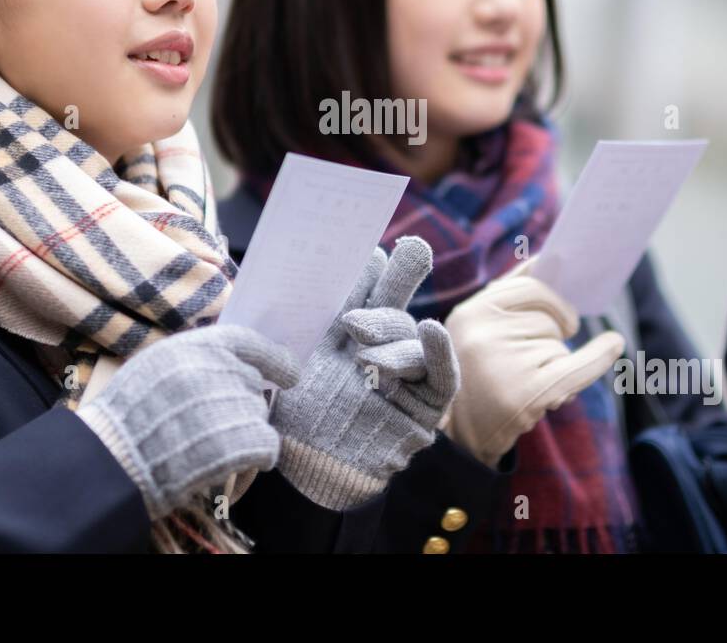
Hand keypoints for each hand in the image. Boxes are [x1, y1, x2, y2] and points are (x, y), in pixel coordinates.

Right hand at [76, 324, 300, 521]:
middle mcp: (217, 370)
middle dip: (239, 403)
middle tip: (209, 424)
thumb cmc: (127, 415)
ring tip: (206, 444)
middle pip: (251, 383)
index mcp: (195, 346)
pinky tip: (235, 462)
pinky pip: (267, 445)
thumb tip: (236, 362)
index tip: (291, 372)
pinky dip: (259, 456)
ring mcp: (229, 405)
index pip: (247, 341)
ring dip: (243, 432)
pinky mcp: (237, 441)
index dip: (273, 356)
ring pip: (258, 415)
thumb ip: (195, 358)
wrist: (111, 460)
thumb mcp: (156, 365)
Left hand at [270, 236, 459, 509]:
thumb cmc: (288, 422)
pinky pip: (441, 377)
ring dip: (391, 330)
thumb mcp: (285, 360)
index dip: (365, 270)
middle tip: (408, 249)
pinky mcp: (425, 406)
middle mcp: (374, 349)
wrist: (304, 478)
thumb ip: (293, 320)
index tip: (365, 249)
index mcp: (339, 335)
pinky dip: (439, 354)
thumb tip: (290, 270)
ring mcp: (403, 377)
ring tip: (361, 339)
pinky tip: (432, 331)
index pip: (359, 292)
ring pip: (410, 338)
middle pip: (394, 304)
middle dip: (402, 276)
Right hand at [441, 265, 624, 467]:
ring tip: (522, 383)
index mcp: (472, 312)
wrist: (457, 435)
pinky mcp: (528, 393)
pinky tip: (612, 345)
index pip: (532, 288)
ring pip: (558, 347)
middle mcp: (486, 335)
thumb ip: (509, 293)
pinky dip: (598, 357)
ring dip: (553, 364)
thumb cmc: (473, 372)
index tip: (564, 313)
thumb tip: (548, 259)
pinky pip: (577, 367)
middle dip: (551, 337)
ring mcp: (507, 364)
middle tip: (532, 360)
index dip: (554, 300)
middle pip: (548, 321)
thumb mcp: (477, 327)